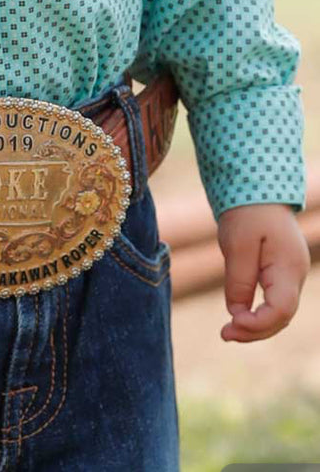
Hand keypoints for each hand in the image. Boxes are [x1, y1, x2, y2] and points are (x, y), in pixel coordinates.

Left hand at [217, 202, 309, 341]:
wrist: (257, 186)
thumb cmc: (246, 211)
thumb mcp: (237, 245)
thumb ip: (238, 281)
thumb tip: (236, 313)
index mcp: (288, 267)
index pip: (281, 310)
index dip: (258, 324)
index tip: (231, 324)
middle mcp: (296, 274)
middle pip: (281, 316)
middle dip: (255, 331)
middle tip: (224, 335)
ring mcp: (291, 273)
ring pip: (279, 311)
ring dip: (256, 325)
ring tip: (229, 332)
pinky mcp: (282, 270)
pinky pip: (274, 300)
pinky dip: (259, 312)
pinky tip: (239, 316)